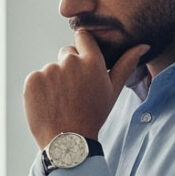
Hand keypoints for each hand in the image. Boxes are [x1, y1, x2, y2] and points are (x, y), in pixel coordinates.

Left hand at [23, 29, 146, 148]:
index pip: (83, 36)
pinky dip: (40, 88)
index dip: (82, 46)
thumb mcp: (113, 89)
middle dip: (70, 66)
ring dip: (55, 79)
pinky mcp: (32, 80)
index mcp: (92, 61)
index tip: (83, 58)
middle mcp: (69, 62)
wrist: (68, 139)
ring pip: (51, 68)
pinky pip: (36, 78)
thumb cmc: (94, 114)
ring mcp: (49, 70)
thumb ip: (126, 64)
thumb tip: (142, 45)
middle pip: (66, 53)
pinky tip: (49, 103)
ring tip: (63, 100)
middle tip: (75, 90)